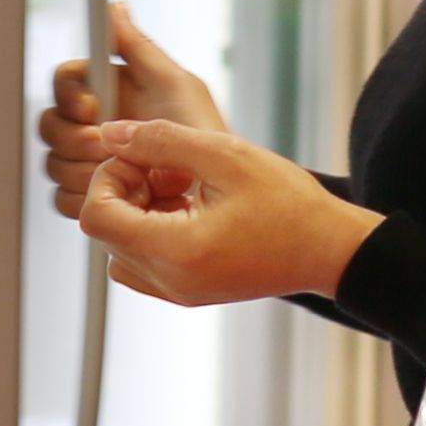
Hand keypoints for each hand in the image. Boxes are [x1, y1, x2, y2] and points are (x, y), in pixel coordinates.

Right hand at [39, 5, 223, 227]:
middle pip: (51, 125)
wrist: (212, 190)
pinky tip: (115, 197)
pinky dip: (84, 199)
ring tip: (122, 174)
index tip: (91, 106)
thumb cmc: (204, 136)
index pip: (64, 83)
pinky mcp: (92, 196)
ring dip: (82, 170)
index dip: (70, 95)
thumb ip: (139, 47)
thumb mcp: (177, 84)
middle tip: (105, 146)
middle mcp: (96, 125)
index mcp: (109, 92)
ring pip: (54, 163)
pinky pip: (63, 198)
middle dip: (76, 139)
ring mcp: (90, 162)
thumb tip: (115, 8)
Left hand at [72, 117, 380, 308]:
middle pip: (105, 232)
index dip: (108, 178)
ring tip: (182, 185)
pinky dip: (154, 229)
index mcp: (175, 252)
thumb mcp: (224, 155)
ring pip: (121, 248)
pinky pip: (146, 261)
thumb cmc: (289, 205)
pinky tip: (191, 204)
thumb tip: (110, 134)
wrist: (329, 249)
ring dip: (138, 210)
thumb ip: (160, 140)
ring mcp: (179, 292)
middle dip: (126, 190)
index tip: (142, 157)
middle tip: (168, 167)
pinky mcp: (190, 291)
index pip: (96, 216)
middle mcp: (170, 281)